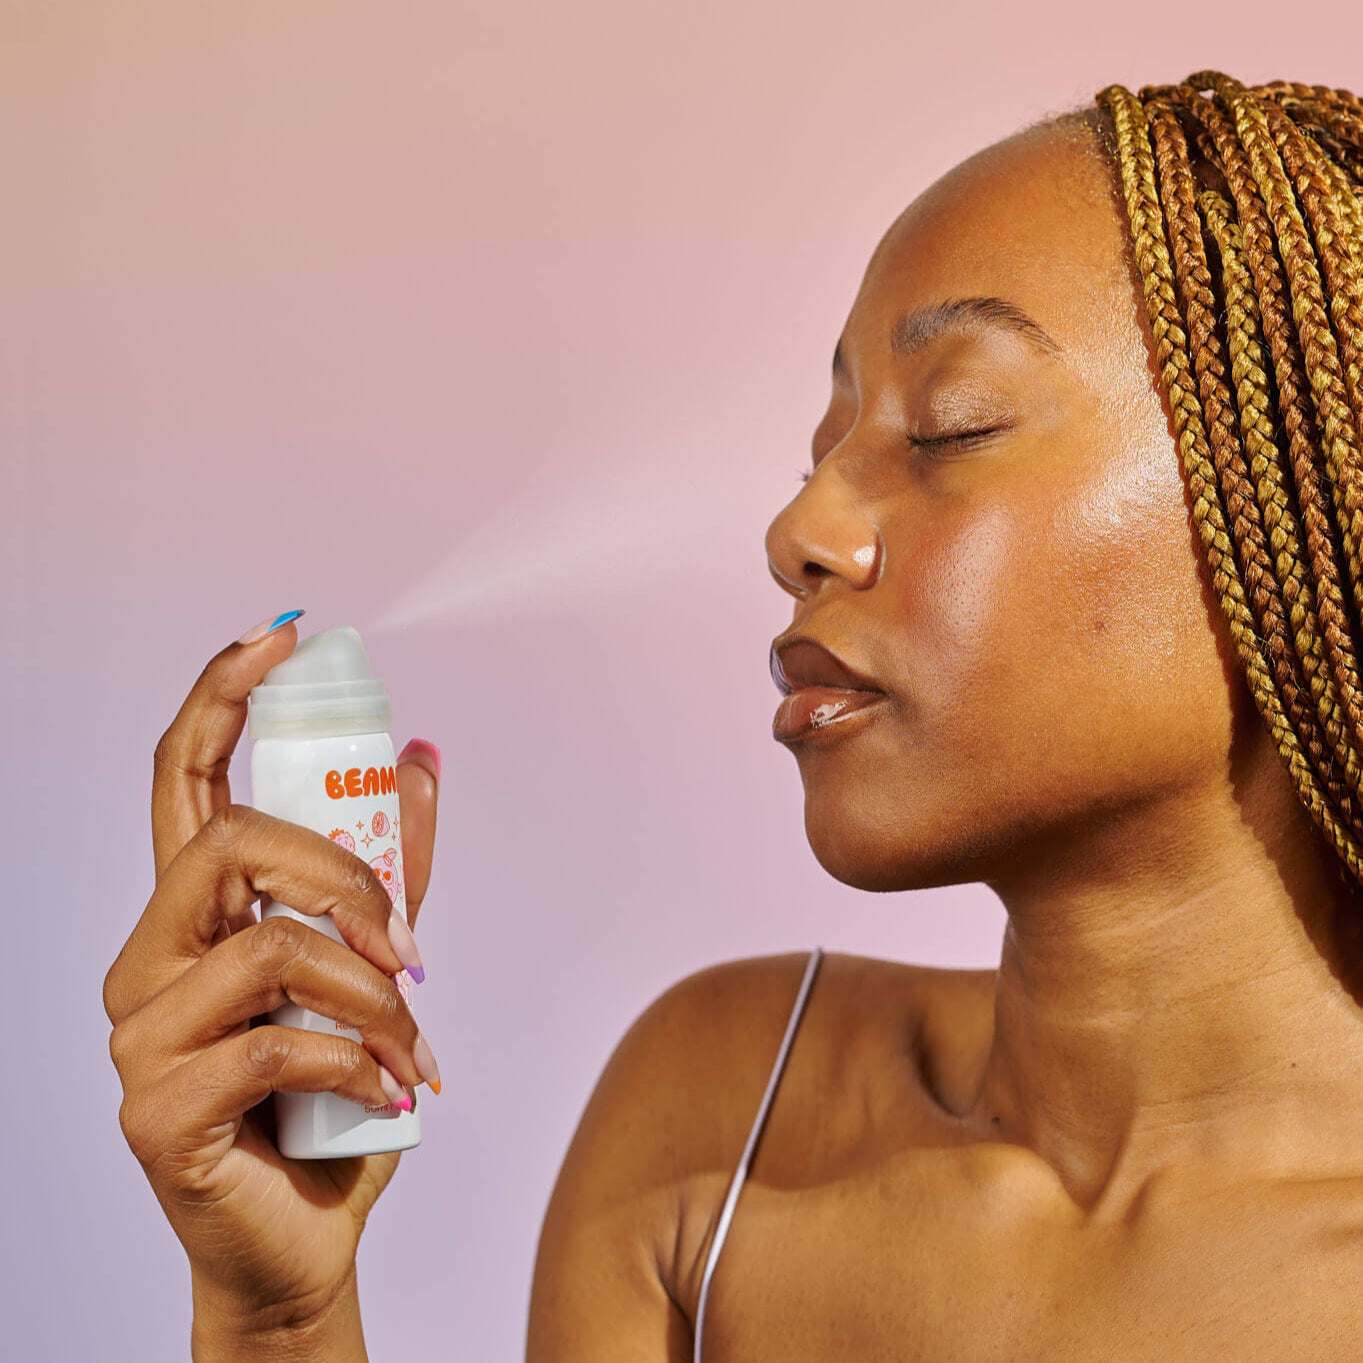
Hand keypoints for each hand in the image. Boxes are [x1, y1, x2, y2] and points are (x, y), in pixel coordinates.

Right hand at [103, 615, 440, 1331]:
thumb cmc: (331, 1094)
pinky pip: (277, 1041)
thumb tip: (421, 755)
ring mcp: (140, 1034)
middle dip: (343, 875)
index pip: (184, 780)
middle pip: (228, 842)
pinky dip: (359, 1059)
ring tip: (412, 1044)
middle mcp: (152, 959)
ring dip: (373, 992)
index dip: (220, 696)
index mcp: (199, 915)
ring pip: (270, 948)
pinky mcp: (156, 1108)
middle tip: (408, 942)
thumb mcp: (374, 968)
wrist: (307, 1233)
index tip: (278, 635)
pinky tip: (385, 1092)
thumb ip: (390, 870)